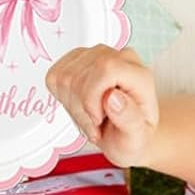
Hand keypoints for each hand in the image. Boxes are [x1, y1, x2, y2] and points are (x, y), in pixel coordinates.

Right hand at [46, 45, 159, 168]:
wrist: (130, 132)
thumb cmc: (134, 136)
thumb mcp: (137, 138)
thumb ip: (129, 119)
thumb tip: (113, 97)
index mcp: (139, 75)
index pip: (106, 67)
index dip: (93, 97)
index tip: (97, 119)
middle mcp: (120, 58)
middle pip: (82, 74)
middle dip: (82, 108)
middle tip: (95, 124)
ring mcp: (99, 55)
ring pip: (66, 75)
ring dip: (72, 105)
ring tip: (90, 117)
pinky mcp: (80, 59)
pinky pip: (56, 75)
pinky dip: (62, 97)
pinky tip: (80, 106)